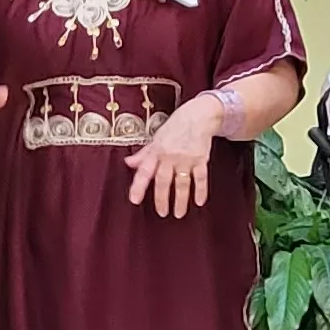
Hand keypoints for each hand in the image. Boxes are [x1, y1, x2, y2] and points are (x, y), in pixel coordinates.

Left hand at [125, 99, 221, 218]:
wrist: (198, 115)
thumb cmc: (175, 127)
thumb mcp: (156, 138)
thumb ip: (144, 154)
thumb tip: (128, 163)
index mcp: (156, 151)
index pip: (144, 171)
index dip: (138, 186)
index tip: (135, 200)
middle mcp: (170, 156)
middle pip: (163, 180)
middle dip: (161, 199)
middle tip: (162, 213)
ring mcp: (186, 158)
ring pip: (182, 183)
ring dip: (180, 200)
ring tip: (179, 214)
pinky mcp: (201, 158)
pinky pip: (201, 177)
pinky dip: (201, 190)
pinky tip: (199, 202)